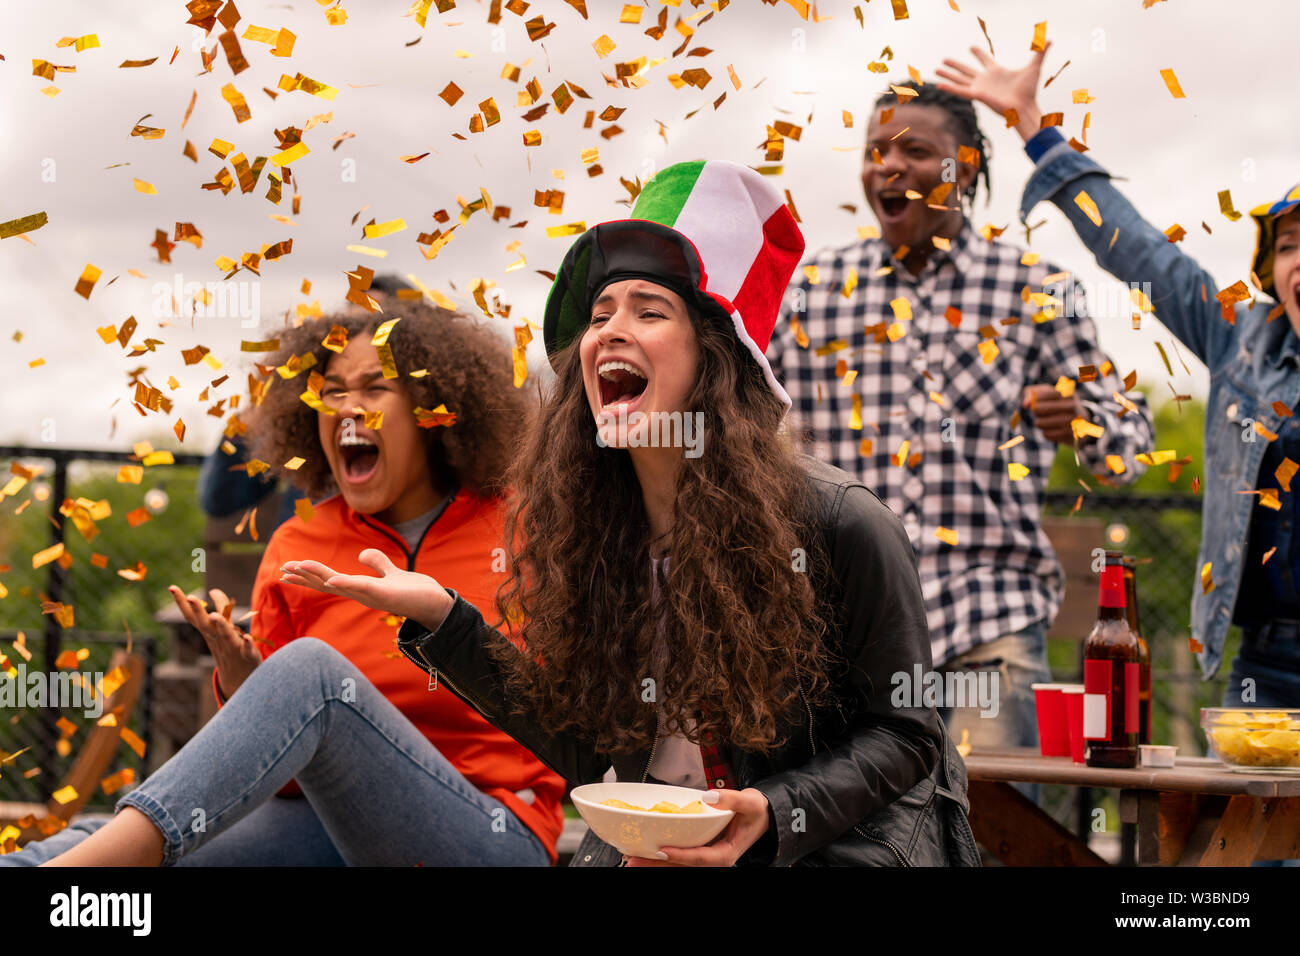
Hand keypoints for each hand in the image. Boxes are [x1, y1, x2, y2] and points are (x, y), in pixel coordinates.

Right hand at [168, 585, 261, 698]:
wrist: (241, 678)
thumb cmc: (230, 647)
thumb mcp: (224, 627)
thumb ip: (221, 607)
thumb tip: (213, 590)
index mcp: (209, 632)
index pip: (193, 616)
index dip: (181, 603)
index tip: (171, 587)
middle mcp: (217, 639)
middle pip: (205, 624)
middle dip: (198, 610)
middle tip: (190, 596)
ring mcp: (232, 647)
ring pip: (226, 636)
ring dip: (221, 626)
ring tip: (215, 615)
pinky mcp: (248, 655)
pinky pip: (247, 650)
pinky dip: (247, 644)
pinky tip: (248, 638)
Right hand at [280, 549, 454, 631]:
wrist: (436, 604)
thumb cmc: (413, 592)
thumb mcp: (391, 573)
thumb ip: (377, 563)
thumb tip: (362, 555)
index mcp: (361, 589)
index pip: (328, 580)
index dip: (308, 575)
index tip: (287, 569)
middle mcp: (362, 594)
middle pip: (327, 583)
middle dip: (304, 576)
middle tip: (281, 569)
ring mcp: (372, 596)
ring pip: (339, 584)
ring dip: (317, 576)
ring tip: (296, 567)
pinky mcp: (386, 594)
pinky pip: (363, 587)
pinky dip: (347, 582)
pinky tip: (332, 578)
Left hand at [623, 788, 770, 866]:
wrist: (763, 816)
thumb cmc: (757, 811)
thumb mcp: (750, 802)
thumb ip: (732, 799)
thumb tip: (709, 797)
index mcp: (726, 853)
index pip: (700, 857)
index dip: (680, 855)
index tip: (661, 850)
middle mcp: (713, 858)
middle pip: (682, 864)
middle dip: (657, 863)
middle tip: (633, 860)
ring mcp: (705, 855)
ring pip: (677, 863)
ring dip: (654, 861)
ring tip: (631, 858)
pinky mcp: (700, 849)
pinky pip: (679, 855)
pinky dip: (662, 854)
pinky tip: (644, 850)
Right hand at [935, 43, 1050, 141]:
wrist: (1024, 107)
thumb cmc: (1029, 91)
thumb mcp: (1034, 67)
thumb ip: (1040, 53)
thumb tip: (1049, 39)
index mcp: (996, 72)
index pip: (985, 60)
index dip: (978, 54)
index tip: (971, 48)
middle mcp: (985, 80)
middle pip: (967, 70)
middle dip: (955, 65)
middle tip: (944, 60)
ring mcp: (980, 88)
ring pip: (959, 79)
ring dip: (948, 75)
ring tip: (936, 70)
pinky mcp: (977, 95)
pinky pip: (960, 90)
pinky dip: (949, 87)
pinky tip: (939, 84)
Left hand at [1023, 384, 1085, 445]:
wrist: (1082, 421)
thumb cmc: (1059, 403)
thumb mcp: (1049, 392)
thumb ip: (1032, 392)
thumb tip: (1025, 404)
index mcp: (1066, 393)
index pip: (1039, 395)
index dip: (1032, 399)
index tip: (1034, 401)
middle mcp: (1070, 406)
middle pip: (1037, 408)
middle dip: (1035, 411)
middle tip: (1039, 411)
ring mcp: (1071, 421)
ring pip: (1039, 423)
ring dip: (1040, 422)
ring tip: (1047, 420)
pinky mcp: (1069, 435)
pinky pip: (1046, 434)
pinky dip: (1047, 432)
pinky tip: (1055, 428)